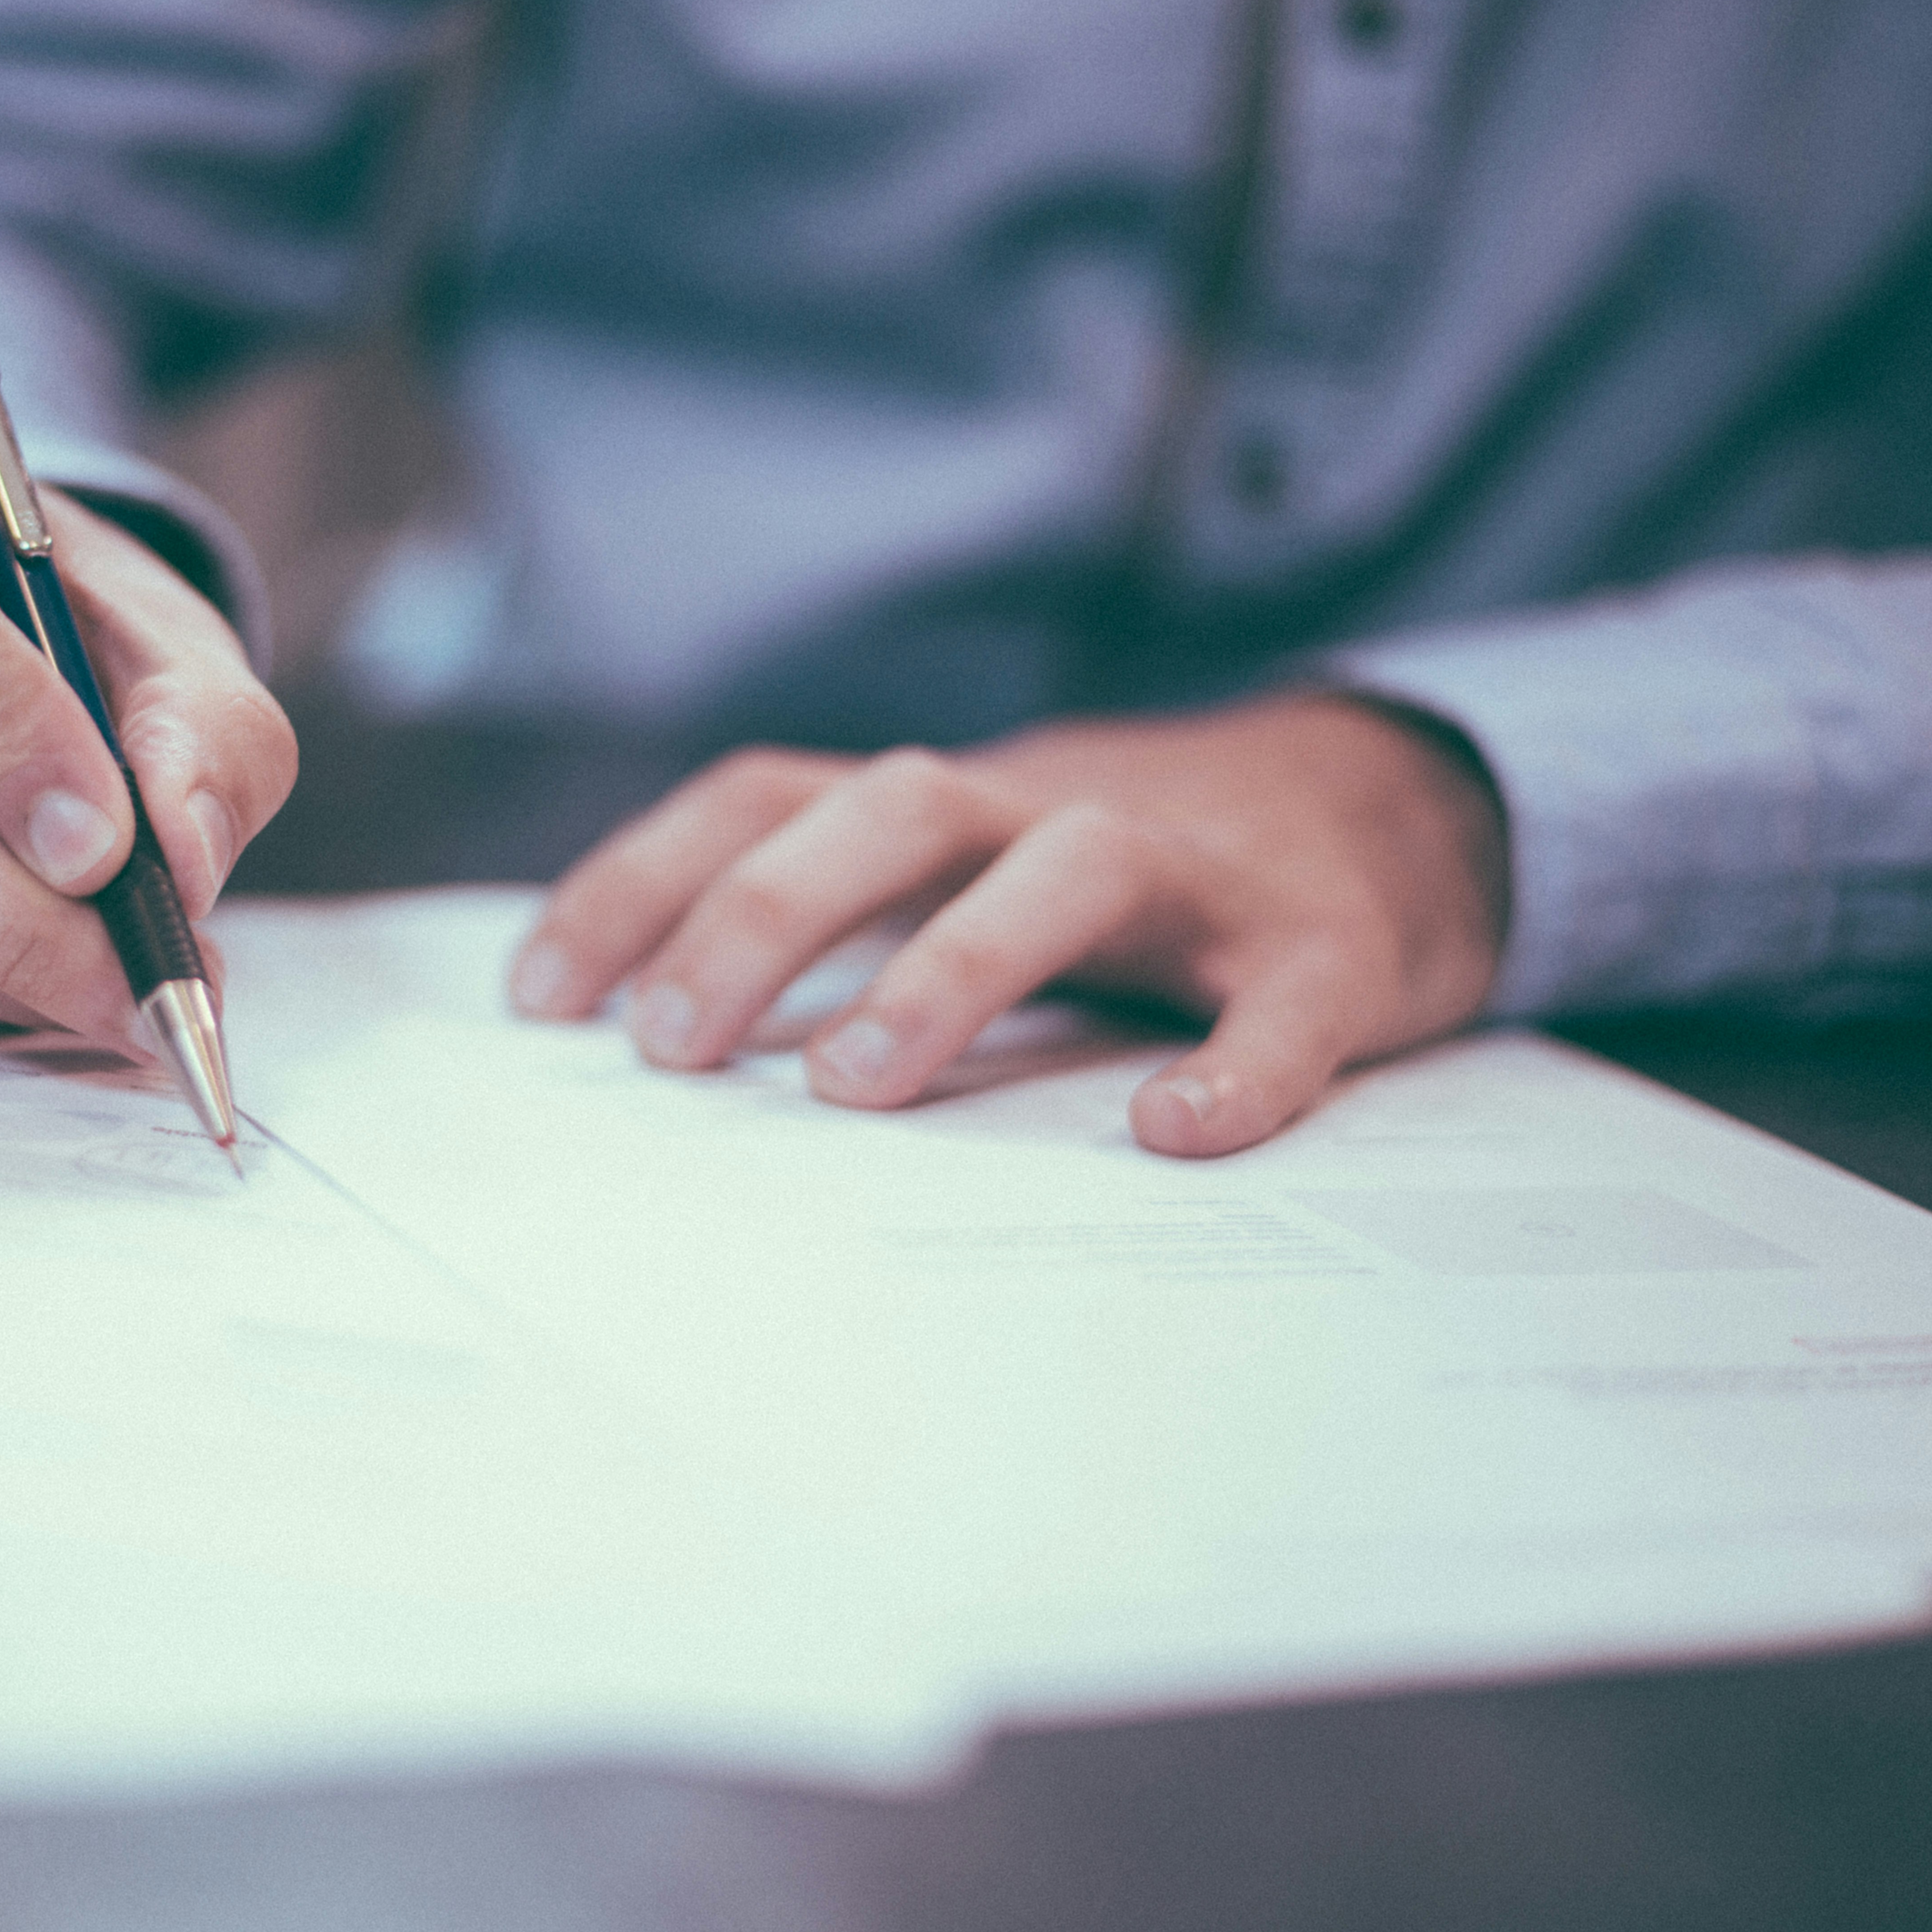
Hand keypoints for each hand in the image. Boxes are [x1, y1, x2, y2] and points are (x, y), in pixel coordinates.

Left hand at [507, 695, 1508, 1155]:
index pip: (766, 797)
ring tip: (854, 1085)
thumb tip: (654, 1037)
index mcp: (952, 805)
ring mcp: (1197, 874)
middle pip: (892, 808)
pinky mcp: (1326, 947)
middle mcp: (1052, 810)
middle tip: (670, 1048)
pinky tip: (1176, 1134)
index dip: (643, 880)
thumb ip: (845, 923)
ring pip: (1066, 869)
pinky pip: (1281, 1003)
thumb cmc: (1129, 876)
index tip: (539, 998)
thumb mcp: (970, 869)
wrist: (1392, 810)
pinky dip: (1236, 1066)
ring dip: (950, 964)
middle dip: (765, 914)